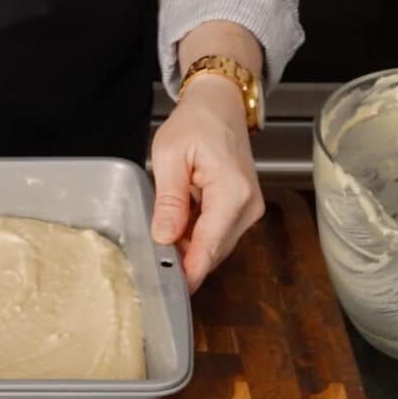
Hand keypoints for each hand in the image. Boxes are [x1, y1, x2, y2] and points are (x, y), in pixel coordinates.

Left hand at [150, 75, 264, 292]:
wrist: (220, 106)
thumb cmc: (196, 123)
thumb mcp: (170, 156)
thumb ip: (169, 200)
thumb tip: (165, 238)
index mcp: (232, 194)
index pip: (207, 248)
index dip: (186, 273)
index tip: (165, 292)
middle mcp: (248, 207)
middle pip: (211, 253)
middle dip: (182, 262)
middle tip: (148, 264)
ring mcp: (248, 211)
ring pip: (213, 247)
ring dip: (187, 248)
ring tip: (159, 236)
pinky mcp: (242, 211)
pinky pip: (216, 235)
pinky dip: (194, 237)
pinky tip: (175, 226)